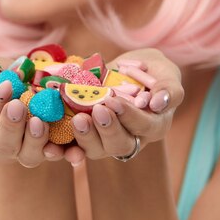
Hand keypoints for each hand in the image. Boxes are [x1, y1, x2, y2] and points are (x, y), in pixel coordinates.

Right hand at [0, 56, 84, 167]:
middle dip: (11, 126)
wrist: (23, 76)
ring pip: (29, 156)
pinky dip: (66, 153)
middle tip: (19, 105)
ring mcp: (26, 150)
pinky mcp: (50, 147)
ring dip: (36, 140)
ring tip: (40, 121)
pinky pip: (58, 155)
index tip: (4, 87)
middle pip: (3, 146)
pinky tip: (72, 148)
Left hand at [69, 48, 183, 159]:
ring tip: (77, 119)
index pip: (143, 126)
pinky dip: (62, 149)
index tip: (114, 101)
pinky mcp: (86, 134)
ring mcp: (106, 138)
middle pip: (119, 145)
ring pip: (96, 149)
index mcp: (153, 125)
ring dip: (84, 137)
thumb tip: (159, 103)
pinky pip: (73, 147)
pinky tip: (51, 146)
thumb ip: (169, 90)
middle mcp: (130, 137)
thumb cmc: (155, 73)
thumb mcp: (167, 75)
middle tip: (96, 110)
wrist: (133, 70)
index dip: (129, 117)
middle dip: (106, 129)